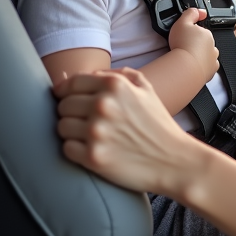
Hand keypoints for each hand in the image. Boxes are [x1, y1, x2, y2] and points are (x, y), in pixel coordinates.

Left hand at [53, 68, 203, 195]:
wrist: (174, 161)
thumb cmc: (158, 125)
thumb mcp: (145, 88)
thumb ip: (117, 75)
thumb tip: (84, 76)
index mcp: (114, 85)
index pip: (70, 83)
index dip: (67, 93)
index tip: (71, 101)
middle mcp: (103, 105)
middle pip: (63, 105)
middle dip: (72, 114)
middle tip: (88, 123)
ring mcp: (96, 132)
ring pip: (61, 127)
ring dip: (72, 132)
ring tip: (91, 137)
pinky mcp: (93, 157)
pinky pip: (66, 149)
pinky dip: (76, 151)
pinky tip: (93, 150)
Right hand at [168, 8, 217, 84]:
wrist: (185, 67)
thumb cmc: (182, 46)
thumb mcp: (182, 22)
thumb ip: (191, 13)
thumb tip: (199, 11)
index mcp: (207, 34)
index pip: (201, 31)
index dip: (191, 33)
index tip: (183, 36)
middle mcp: (213, 47)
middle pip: (204, 43)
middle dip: (195, 44)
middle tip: (183, 47)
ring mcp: (213, 60)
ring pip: (207, 55)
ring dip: (199, 56)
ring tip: (187, 57)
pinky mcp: (210, 71)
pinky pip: (207, 67)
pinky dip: (201, 66)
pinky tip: (192, 65)